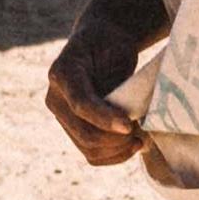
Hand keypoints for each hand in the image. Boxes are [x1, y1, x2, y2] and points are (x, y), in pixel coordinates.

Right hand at [44, 17, 147, 167]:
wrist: (99, 44)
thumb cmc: (111, 44)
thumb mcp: (115, 51)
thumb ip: (116, 82)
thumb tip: (129, 114)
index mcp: (62, 72)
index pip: (81, 103)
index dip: (105, 118)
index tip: (130, 126)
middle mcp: (55, 98)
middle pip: (84, 133)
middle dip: (117, 139)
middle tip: (143, 133)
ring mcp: (62, 116)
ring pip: (88, 149)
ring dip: (118, 150)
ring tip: (140, 139)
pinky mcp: (72, 129)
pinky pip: (91, 154)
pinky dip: (114, 155)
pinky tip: (132, 144)